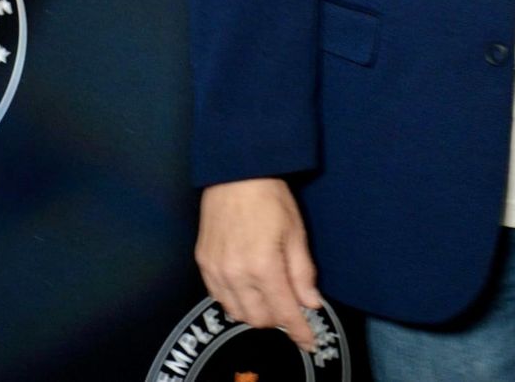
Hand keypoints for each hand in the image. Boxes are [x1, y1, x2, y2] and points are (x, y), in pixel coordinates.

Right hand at [196, 177, 322, 350]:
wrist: (235, 172)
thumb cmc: (270, 197)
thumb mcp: (295, 231)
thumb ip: (302, 272)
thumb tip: (311, 303)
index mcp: (263, 265)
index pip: (284, 312)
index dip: (298, 330)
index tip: (309, 341)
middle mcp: (236, 274)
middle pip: (258, 319)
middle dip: (277, 319)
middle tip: (289, 305)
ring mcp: (216, 270)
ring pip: (237, 312)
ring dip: (255, 312)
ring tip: (268, 295)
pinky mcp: (203, 263)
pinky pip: (219, 297)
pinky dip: (235, 300)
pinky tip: (246, 287)